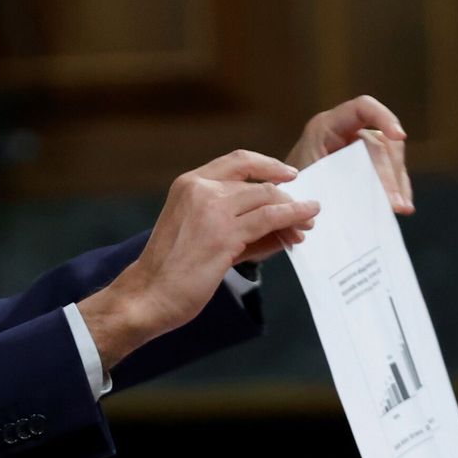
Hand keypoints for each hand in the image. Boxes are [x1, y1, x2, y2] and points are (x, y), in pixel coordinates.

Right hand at [77, 150, 319, 368]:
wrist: (148, 295)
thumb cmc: (169, 271)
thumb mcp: (197, 233)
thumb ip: (233, 224)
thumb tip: (278, 225)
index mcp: (188, 184)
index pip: (237, 162)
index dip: (267, 165)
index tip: (288, 174)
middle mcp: (200, 189)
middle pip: (257, 183)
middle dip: (285, 196)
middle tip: (306, 211)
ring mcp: (212, 210)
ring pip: (267, 198)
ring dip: (293, 209)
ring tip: (310, 221)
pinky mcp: (224, 235)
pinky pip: (269, 219)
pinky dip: (291, 218)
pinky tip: (303, 224)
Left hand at [286, 95, 412, 213]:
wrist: (277, 204)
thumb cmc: (283, 191)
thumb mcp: (301, 183)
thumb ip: (327, 185)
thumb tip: (357, 201)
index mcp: (326, 127)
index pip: (362, 108)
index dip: (383, 116)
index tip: (399, 136)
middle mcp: (346, 132)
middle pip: (380, 144)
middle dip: (390, 175)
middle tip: (395, 204)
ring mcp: (357, 149)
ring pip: (389, 159)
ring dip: (398, 184)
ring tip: (401, 209)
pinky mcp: (363, 167)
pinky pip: (387, 173)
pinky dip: (394, 189)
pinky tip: (400, 207)